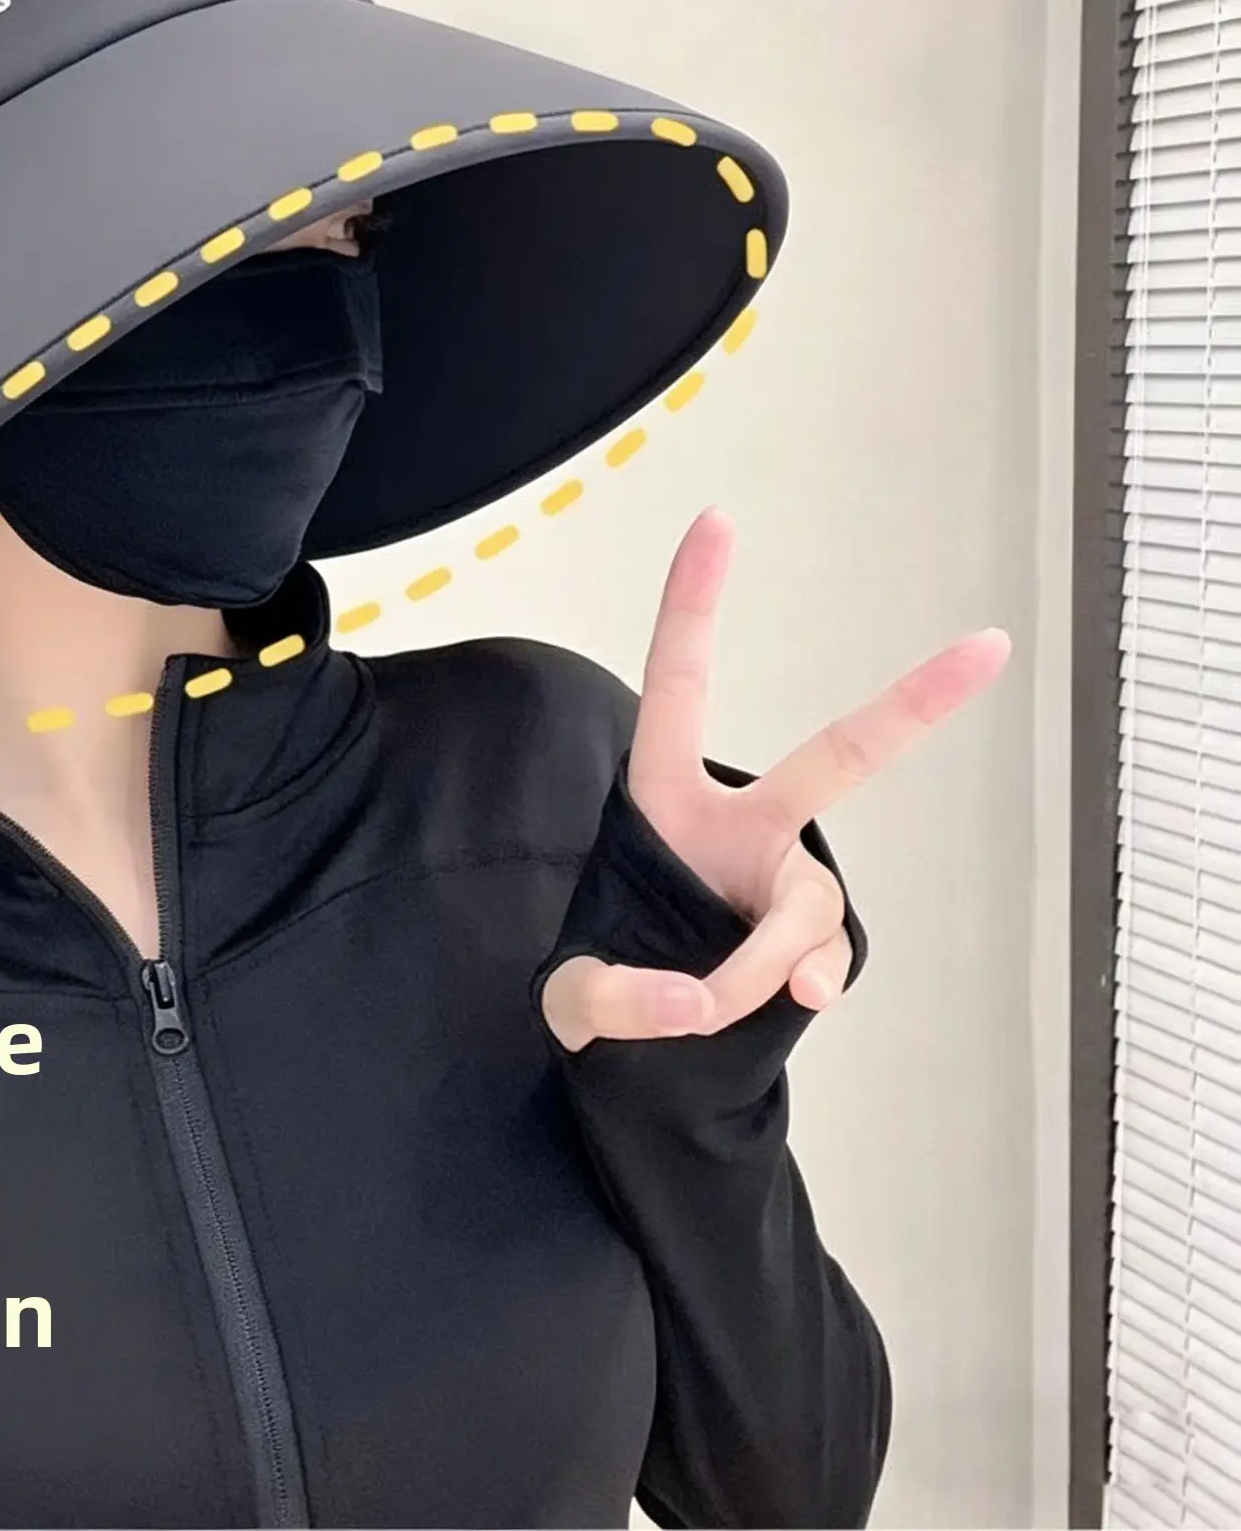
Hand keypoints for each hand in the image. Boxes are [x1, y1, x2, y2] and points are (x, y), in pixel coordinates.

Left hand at [542, 507, 1008, 1051]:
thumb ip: (617, 997)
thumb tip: (701, 1002)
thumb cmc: (603, 986)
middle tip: (990, 646)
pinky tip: (797, 998)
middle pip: (840, 759)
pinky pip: (821, 958)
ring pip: (807, 908)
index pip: (680, 683)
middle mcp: (740, 823)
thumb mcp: (575, 997)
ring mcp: (784, 880)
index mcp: (664, 796)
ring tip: (706, 1007)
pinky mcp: (810, 939)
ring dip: (757, 964)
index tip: (718, 519)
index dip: (693, 602)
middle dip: (915, 704)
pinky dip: (804, 982)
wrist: (646, 1046)